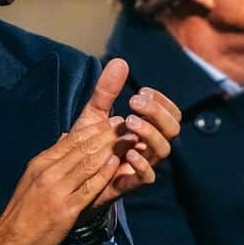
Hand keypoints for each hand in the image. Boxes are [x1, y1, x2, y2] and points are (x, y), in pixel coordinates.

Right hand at [0, 61, 125, 244]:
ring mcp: (57, 190)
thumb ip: (51, 160)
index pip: (71, 140)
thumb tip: (65, 139)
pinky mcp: (66, 209)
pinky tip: (117, 164)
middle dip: (107, 134)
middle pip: (83, 148)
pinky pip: (89, 187)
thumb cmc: (23, 212)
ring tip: (128, 140)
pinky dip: (104, 173)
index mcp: (41, 163)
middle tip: (126, 124)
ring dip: (111, 149)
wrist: (10, 241)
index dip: (95, 129)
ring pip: (88, 163)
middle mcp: (49, 172)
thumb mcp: (33, 179)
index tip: (112, 121)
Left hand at [69, 57, 179, 205]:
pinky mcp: (129, 183)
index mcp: (146, 129)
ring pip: (163, 150)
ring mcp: (142, 165)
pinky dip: (142, 163)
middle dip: (157, 113)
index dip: (161, 102)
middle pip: (173, 129)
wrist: (70, 176)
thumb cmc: (87, 144)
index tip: (142, 91)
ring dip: (150, 133)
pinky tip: (129, 152)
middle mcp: (149, 146)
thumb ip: (106, 91)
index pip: (170, 114)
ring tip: (129, 122)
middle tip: (134, 103)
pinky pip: (147, 176)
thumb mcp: (94, 114)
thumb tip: (120, 61)